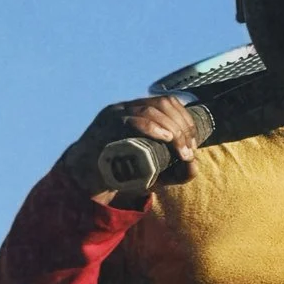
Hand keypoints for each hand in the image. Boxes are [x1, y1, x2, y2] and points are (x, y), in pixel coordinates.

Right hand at [55, 96, 203, 201]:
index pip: (168, 102)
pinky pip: (130, 120)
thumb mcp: (157, 172)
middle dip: (182, 127)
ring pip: (150, 110)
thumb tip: (195, 164)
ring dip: (172, 130)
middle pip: (162, 104)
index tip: (192, 144)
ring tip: (181, 151)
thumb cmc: (123, 173)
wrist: (88, 181)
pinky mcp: (105, 127)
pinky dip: (152, 128)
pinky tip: (165, 138)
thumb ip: (178, 171)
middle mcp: (126, 108)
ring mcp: (114, 115)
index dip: (186, 120)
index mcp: (137, 111)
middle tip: (188, 151)